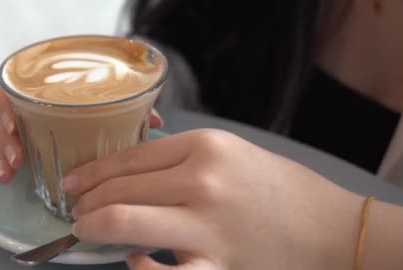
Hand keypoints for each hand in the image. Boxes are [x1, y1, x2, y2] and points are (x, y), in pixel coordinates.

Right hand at [0, 83, 163, 182]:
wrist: (77, 66)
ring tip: (6, 174)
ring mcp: (14, 104)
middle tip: (16, 160)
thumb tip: (156, 122)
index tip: (12, 128)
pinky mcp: (7, 116)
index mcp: (48, 82)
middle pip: (4, 111)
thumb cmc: (90, 82)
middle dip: (6, 139)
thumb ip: (129, 105)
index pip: (21, 90)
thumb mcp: (108, 94)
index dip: (12, 110)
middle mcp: (27, 91)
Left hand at [62, 129, 363, 269]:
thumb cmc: (280, 188)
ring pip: (126, 223)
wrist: (330, 229)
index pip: (130, 157)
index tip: (72, 181)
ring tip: (84, 230)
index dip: (92, 171)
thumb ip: (180, 159)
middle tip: (74, 209)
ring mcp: (208, 227)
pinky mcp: (218, 268)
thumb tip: (129, 173)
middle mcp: (202, 181)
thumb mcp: (230, 154)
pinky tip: (136, 261)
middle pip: (120, 189)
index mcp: (206, 146)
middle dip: (86, 202)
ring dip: (94, 228)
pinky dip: (139, 267)